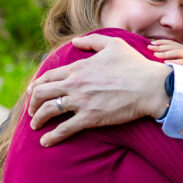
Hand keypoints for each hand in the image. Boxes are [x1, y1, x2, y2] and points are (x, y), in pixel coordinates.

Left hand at [28, 33, 168, 144]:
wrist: (150, 86)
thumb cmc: (135, 65)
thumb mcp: (114, 44)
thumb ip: (92, 41)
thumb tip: (76, 41)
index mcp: (78, 67)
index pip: (48, 76)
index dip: (36, 85)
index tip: (32, 92)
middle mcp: (75, 83)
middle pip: (41, 93)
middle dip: (32, 103)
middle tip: (31, 111)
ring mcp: (81, 101)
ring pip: (48, 110)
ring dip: (38, 119)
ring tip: (35, 126)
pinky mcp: (90, 118)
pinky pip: (64, 129)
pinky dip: (52, 136)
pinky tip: (45, 141)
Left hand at [148, 39, 182, 70]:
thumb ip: (174, 57)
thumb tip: (159, 56)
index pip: (172, 43)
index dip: (161, 42)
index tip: (151, 43)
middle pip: (172, 47)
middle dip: (160, 47)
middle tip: (149, 48)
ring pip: (177, 53)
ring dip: (165, 54)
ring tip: (156, 55)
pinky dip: (174, 62)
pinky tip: (166, 63)